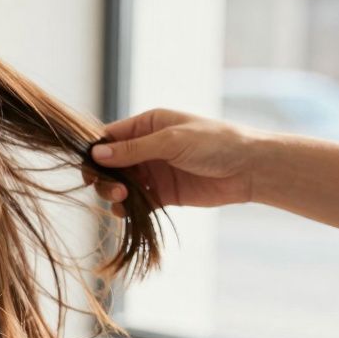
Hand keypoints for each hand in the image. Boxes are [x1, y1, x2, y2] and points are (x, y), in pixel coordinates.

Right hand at [86, 108, 261, 214]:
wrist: (250, 169)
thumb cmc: (215, 143)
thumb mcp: (171, 141)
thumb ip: (133, 149)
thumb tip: (96, 154)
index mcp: (147, 125)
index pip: (109, 137)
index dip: (95, 152)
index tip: (88, 169)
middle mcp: (146, 148)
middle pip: (110, 164)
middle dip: (105, 177)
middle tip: (114, 189)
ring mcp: (153, 172)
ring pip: (120, 184)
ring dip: (115, 193)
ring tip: (122, 199)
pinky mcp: (162, 194)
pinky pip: (136, 202)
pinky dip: (127, 208)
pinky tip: (126, 212)